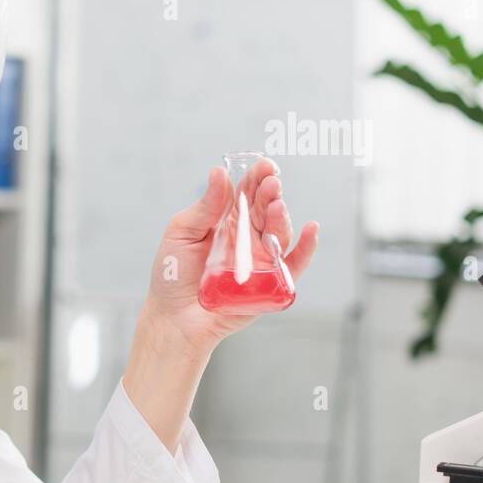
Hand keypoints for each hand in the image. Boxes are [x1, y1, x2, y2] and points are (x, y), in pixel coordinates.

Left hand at [143, 157, 319, 356]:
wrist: (172, 318)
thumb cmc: (172, 275)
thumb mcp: (181, 233)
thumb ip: (204, 207)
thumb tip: (220, 173)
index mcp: (227, 221)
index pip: (247, 193)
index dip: (257, 178)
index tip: (263, 165)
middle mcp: (247, 237)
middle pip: (266, 209)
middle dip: (270, 193)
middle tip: (271, 182)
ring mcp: (260, 259)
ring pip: (280, 233)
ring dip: (282, 216)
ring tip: (277, 204)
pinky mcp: (269, 283)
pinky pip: (294, 265)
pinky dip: (306, 248)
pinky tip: (310, 229)